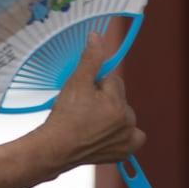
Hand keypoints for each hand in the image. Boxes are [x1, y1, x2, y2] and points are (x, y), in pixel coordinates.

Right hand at [37, 33, 145, 170]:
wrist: (55, 148)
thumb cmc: (63, 117)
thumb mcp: (75, 84)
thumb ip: (90, 60)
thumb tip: (97, 36)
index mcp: (117, 103)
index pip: (113, 81)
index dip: (96, 85)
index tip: (82, 95)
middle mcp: (127, 121)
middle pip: (120, 99)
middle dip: (105, 100)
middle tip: (83, 110)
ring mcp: (127, 138)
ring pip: (124, 116)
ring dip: (112, 117)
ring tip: (90, 124)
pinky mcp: (125, 151)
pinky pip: (134, 138)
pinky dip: (124, 135)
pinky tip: (108, 134)